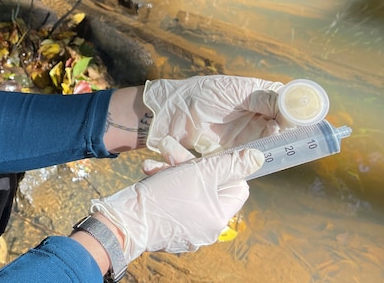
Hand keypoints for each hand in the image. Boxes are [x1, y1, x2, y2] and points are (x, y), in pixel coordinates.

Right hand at [92, 148, 262, 259]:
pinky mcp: (168, 229)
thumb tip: (258, 158)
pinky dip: (163, 187)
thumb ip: (230, 164)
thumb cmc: (164, 196)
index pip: (237, 187)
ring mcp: (187, 231)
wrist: (126, 221)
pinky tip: (149, 175)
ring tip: (152, 164)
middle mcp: (206, 229)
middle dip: (188, 165)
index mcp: (219, 217)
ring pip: (187, 192)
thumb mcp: (200, 173)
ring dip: (171, 172)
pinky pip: (173, 203)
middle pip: (208, 187)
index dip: (223, 168)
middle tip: (169, 151)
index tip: (205, 158)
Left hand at [144, 75, 282, 155]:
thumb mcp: (233, 91)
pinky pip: (254, 154)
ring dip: (275, 140)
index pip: (285, 100)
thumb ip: (261, 99)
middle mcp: (255, 113)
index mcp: (257, 93)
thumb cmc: (199, 95)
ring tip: (273, 133)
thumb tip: (289, 107)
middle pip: (282, 123)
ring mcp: (247, 132)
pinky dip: (261, 154)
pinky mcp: (235, 149)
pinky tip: (263, 150)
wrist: (169, 113)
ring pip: (271, 140)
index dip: (295, 108)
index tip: (300, 115)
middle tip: (285, 127)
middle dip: (287, 127)